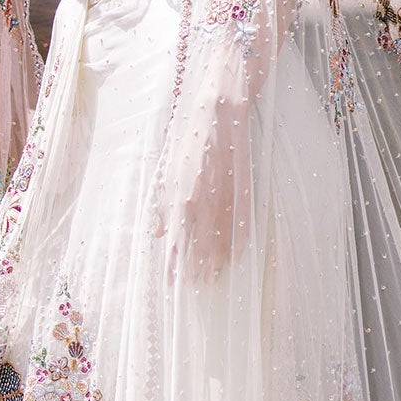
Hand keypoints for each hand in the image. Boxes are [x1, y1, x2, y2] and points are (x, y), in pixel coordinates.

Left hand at [156, 101, 250, 284]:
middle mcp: (201, 202)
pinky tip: (238, 256)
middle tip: (194, 287)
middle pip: (199, 245)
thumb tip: (157, 234)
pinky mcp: (243, 191)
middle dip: (195, 268)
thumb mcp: (168, 172)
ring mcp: (224, 198)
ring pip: (221, 238)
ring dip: (216, 261)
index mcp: (180, 198)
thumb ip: (163, 206)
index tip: (170, 282)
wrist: (221, 114)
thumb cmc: (190, 142)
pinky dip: (239, 241)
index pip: (174, 240)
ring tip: (213, 279)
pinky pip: (242, 223)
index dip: (173, 263)